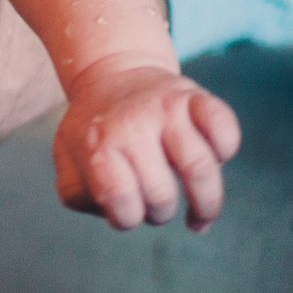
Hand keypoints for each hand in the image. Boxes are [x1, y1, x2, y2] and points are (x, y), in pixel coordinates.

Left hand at [52, 60, 239, 232]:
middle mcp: (132, 125)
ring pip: (200, 170)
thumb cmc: (94, 130)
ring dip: (205, 205)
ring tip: (198, 214)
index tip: (127, 211)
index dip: (127, 219)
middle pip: (162, 196)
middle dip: (161, 215)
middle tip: (156, 205)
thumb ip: (77, 193)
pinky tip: (212, 160)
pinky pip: (225, 130)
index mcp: (98, 145)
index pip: (120, 201)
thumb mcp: (67, 158)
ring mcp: (167, 109)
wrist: (114, 73)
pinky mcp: (195, 97)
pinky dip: (225, 152)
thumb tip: (113, 211)